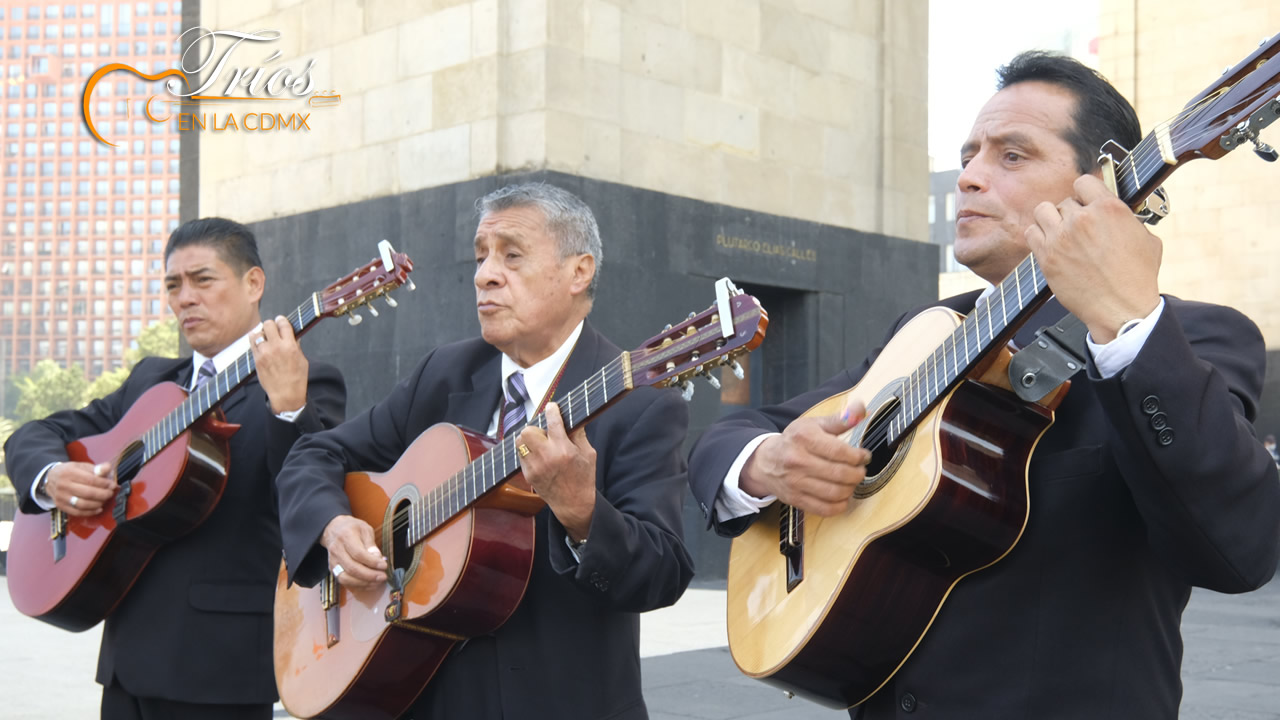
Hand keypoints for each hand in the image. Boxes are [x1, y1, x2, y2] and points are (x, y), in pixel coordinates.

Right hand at [45, 461, 115, 516]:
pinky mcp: (60, 506)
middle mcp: (63, 485)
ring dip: (98, 504)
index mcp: (69, 473)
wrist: (50, 478)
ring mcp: (61, 497)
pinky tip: (98, 508)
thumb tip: (108, 468)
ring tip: (105, 500)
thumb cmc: (69, 472)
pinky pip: (77, 512)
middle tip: (110, 492)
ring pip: (83, 504)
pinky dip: (90, 512)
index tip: (112, 484)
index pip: (90, 480)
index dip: (104, 483)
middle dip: (103, 494)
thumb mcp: (81, 466)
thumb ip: (95, 468)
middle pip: (87, 493)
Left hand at [251, 315, 308, 413]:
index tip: (280, 320)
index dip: (281, 320)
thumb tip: (293, 336)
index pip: (283, 324)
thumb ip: (296, 346)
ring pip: (257, 333)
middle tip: (272, 328)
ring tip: (265, 337)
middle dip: (271, 325)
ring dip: (262, 333)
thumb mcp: (302, 360)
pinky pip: (252, 343)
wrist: (285, 394)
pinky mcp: (256, 359)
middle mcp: (276, 347)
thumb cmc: (297, 379)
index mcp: (290, 346)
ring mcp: (264, 353)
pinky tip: (259, 342)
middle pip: (268, 324)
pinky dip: (255, 340)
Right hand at [320, 515, 387, 589]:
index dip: (372, 562)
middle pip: (352, 568)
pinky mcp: (332, 569)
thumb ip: (371, 544)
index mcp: (346, 536)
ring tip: (377, 582)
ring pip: (346, 578)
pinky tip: (368, 584)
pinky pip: (343, 581)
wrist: (334, 529)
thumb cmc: (352, 528)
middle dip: (370, 575)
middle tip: (383, 576)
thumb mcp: (365, 530)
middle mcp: (337, 549)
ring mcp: (333, 560)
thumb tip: (378, 559)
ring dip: (363, 583)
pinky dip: (357, 585)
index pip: (358, 554)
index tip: (384, 566)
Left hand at [517, 402, 596, 542]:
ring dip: (529, 439)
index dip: (551, 410)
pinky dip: (528, 452)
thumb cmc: (584, 478)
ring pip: (520, 441)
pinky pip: (520, 455)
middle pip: (528, 430)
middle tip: (546, 434)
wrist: (574, 504)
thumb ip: (579, 434)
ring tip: (541, 445)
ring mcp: (535, 467)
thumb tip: (572, 417)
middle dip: (536, 428)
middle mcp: (547, 457)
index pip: (553, 422)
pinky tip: (539, 457)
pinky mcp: (528, 475)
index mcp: (564, 450)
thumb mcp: (589, 454)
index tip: (552, 407)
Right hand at [741, 396, 869, 516]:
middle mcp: (797, 460)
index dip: (859, 456)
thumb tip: (861, 408)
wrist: (765, 461)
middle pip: (840, 474)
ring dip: (851, 489)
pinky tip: (842, 496)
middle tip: (860, 470)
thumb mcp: (813, 425)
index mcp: (804, 438)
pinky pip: (825, 509)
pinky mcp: (795, 499)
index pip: (840, 451)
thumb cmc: (794, 441)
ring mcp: (795, 482)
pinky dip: (840, 505)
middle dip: (858, 473)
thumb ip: (840, 419)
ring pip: (835, 493)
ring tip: (852, 481)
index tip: (864, 456)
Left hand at [1025, 174, 1161, 342]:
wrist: (1121, 310)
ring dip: (1050, 219)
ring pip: (1042, 211)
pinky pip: (1031, 233)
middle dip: (1071, 213)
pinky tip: (1049, 244)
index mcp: (1109, 209)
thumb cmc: (1137, 278)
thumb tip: (1120, 212)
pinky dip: (1038, 236)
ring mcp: (1061, 237)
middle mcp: (1082, 219)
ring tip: (1060, 232)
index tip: (1086, 202)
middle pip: (1065, 201)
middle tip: (1078, 229)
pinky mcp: (1047, 257)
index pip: (1084, 182)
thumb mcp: (1147, 239)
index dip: (1085, 192)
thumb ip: (1128, 219)